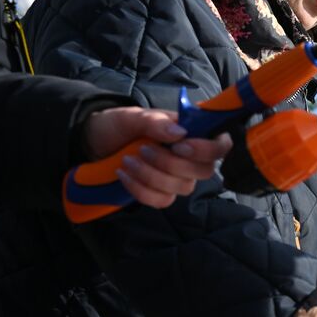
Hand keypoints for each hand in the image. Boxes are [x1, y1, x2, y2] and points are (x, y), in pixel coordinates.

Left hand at [81, 107, 233, 208]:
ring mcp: (178, 178)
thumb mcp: (132, 116)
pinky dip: (140, 189)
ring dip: (151, 175)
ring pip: (182, 187)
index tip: (180, 146)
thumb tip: (180, 133)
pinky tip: (125, 175)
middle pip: (204, 171)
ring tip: (127, 160)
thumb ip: (155, 122)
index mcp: (190, 133)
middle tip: (143, 149)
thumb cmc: (118, 125)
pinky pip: (162, 200)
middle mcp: (190, 157)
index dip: (207, 150)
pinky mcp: (162, 193)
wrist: (96, 143)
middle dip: (171, 164)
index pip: (220, 145)